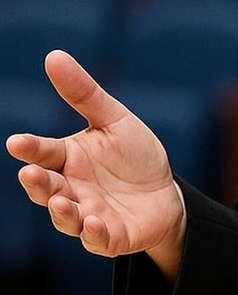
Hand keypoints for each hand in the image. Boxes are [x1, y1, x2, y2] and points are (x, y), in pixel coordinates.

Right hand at [5, 49, 186, 278]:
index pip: (44, 153)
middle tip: (30, 174)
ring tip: (60, 201)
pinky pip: (98, 239)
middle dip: (37, 184)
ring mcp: (87, 215)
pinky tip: (93, 223)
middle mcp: (71, 189)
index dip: (31, 149)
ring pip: (66, 218)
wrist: (164, 192)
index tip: (17, 142)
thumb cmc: (133, 155)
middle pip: (47, 189)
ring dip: (61, 212)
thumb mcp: (113, 119)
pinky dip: (93, 233)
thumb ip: (82, 93)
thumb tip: (53, 55)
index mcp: (68, 159)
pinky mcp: (110, 236)